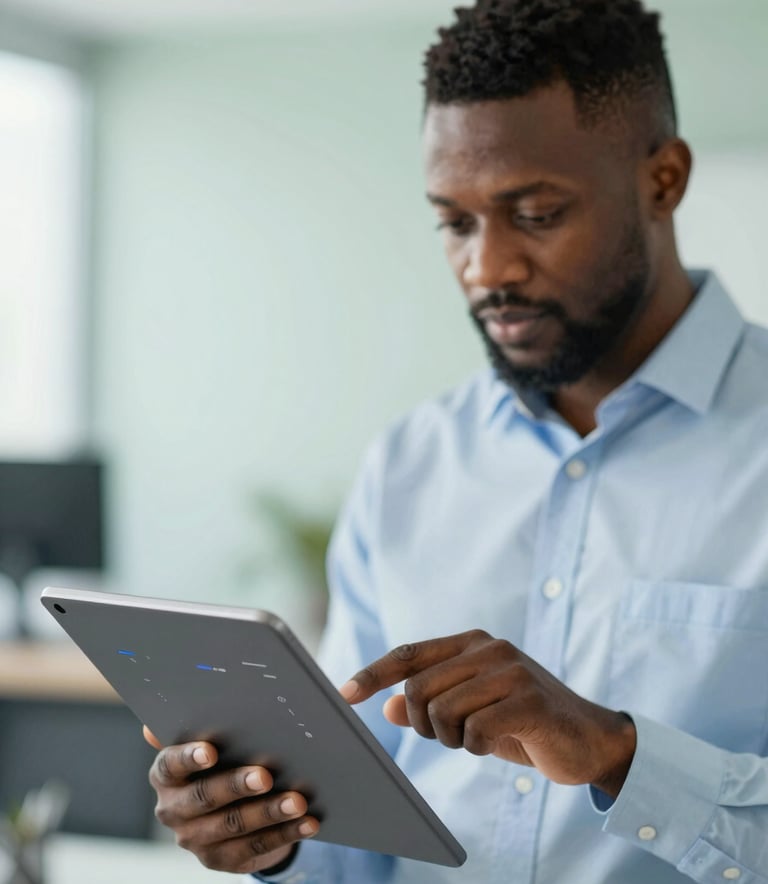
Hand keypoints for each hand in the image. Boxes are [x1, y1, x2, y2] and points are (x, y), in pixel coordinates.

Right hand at [144, 727, 318, 873]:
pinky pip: (256, 847)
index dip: (189, 758)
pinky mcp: (222, 860)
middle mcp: (173, 809)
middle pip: (204, 797)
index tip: (211, 750)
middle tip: (265, 775)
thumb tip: (176, 706)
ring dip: (269, 812)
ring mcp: (196, 839)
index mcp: (165, 775)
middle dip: (236, 785)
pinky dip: (285, 833)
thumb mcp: (211, 740)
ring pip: (234, 826)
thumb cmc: (222, 759)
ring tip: (298, 800)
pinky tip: (307, 822)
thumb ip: (199, 723)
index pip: (170, 765)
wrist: (229, 807)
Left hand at [340, 630, 635, 797]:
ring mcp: (510, 670)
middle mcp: (489, 648)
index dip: (373, 674)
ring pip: (442, 711)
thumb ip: (433, 702)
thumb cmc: (525, 723)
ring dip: (453, 739)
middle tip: (451, 737)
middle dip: (424, 725)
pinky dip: (479, 747)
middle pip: (418, 689)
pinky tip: (500, 743)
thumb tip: (387, 706)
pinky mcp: (529, 699)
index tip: (345, 695)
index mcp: (473, 643)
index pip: (410, 654)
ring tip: (479, 739)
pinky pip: (475, 731)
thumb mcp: (473, 711)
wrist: (589, 739)